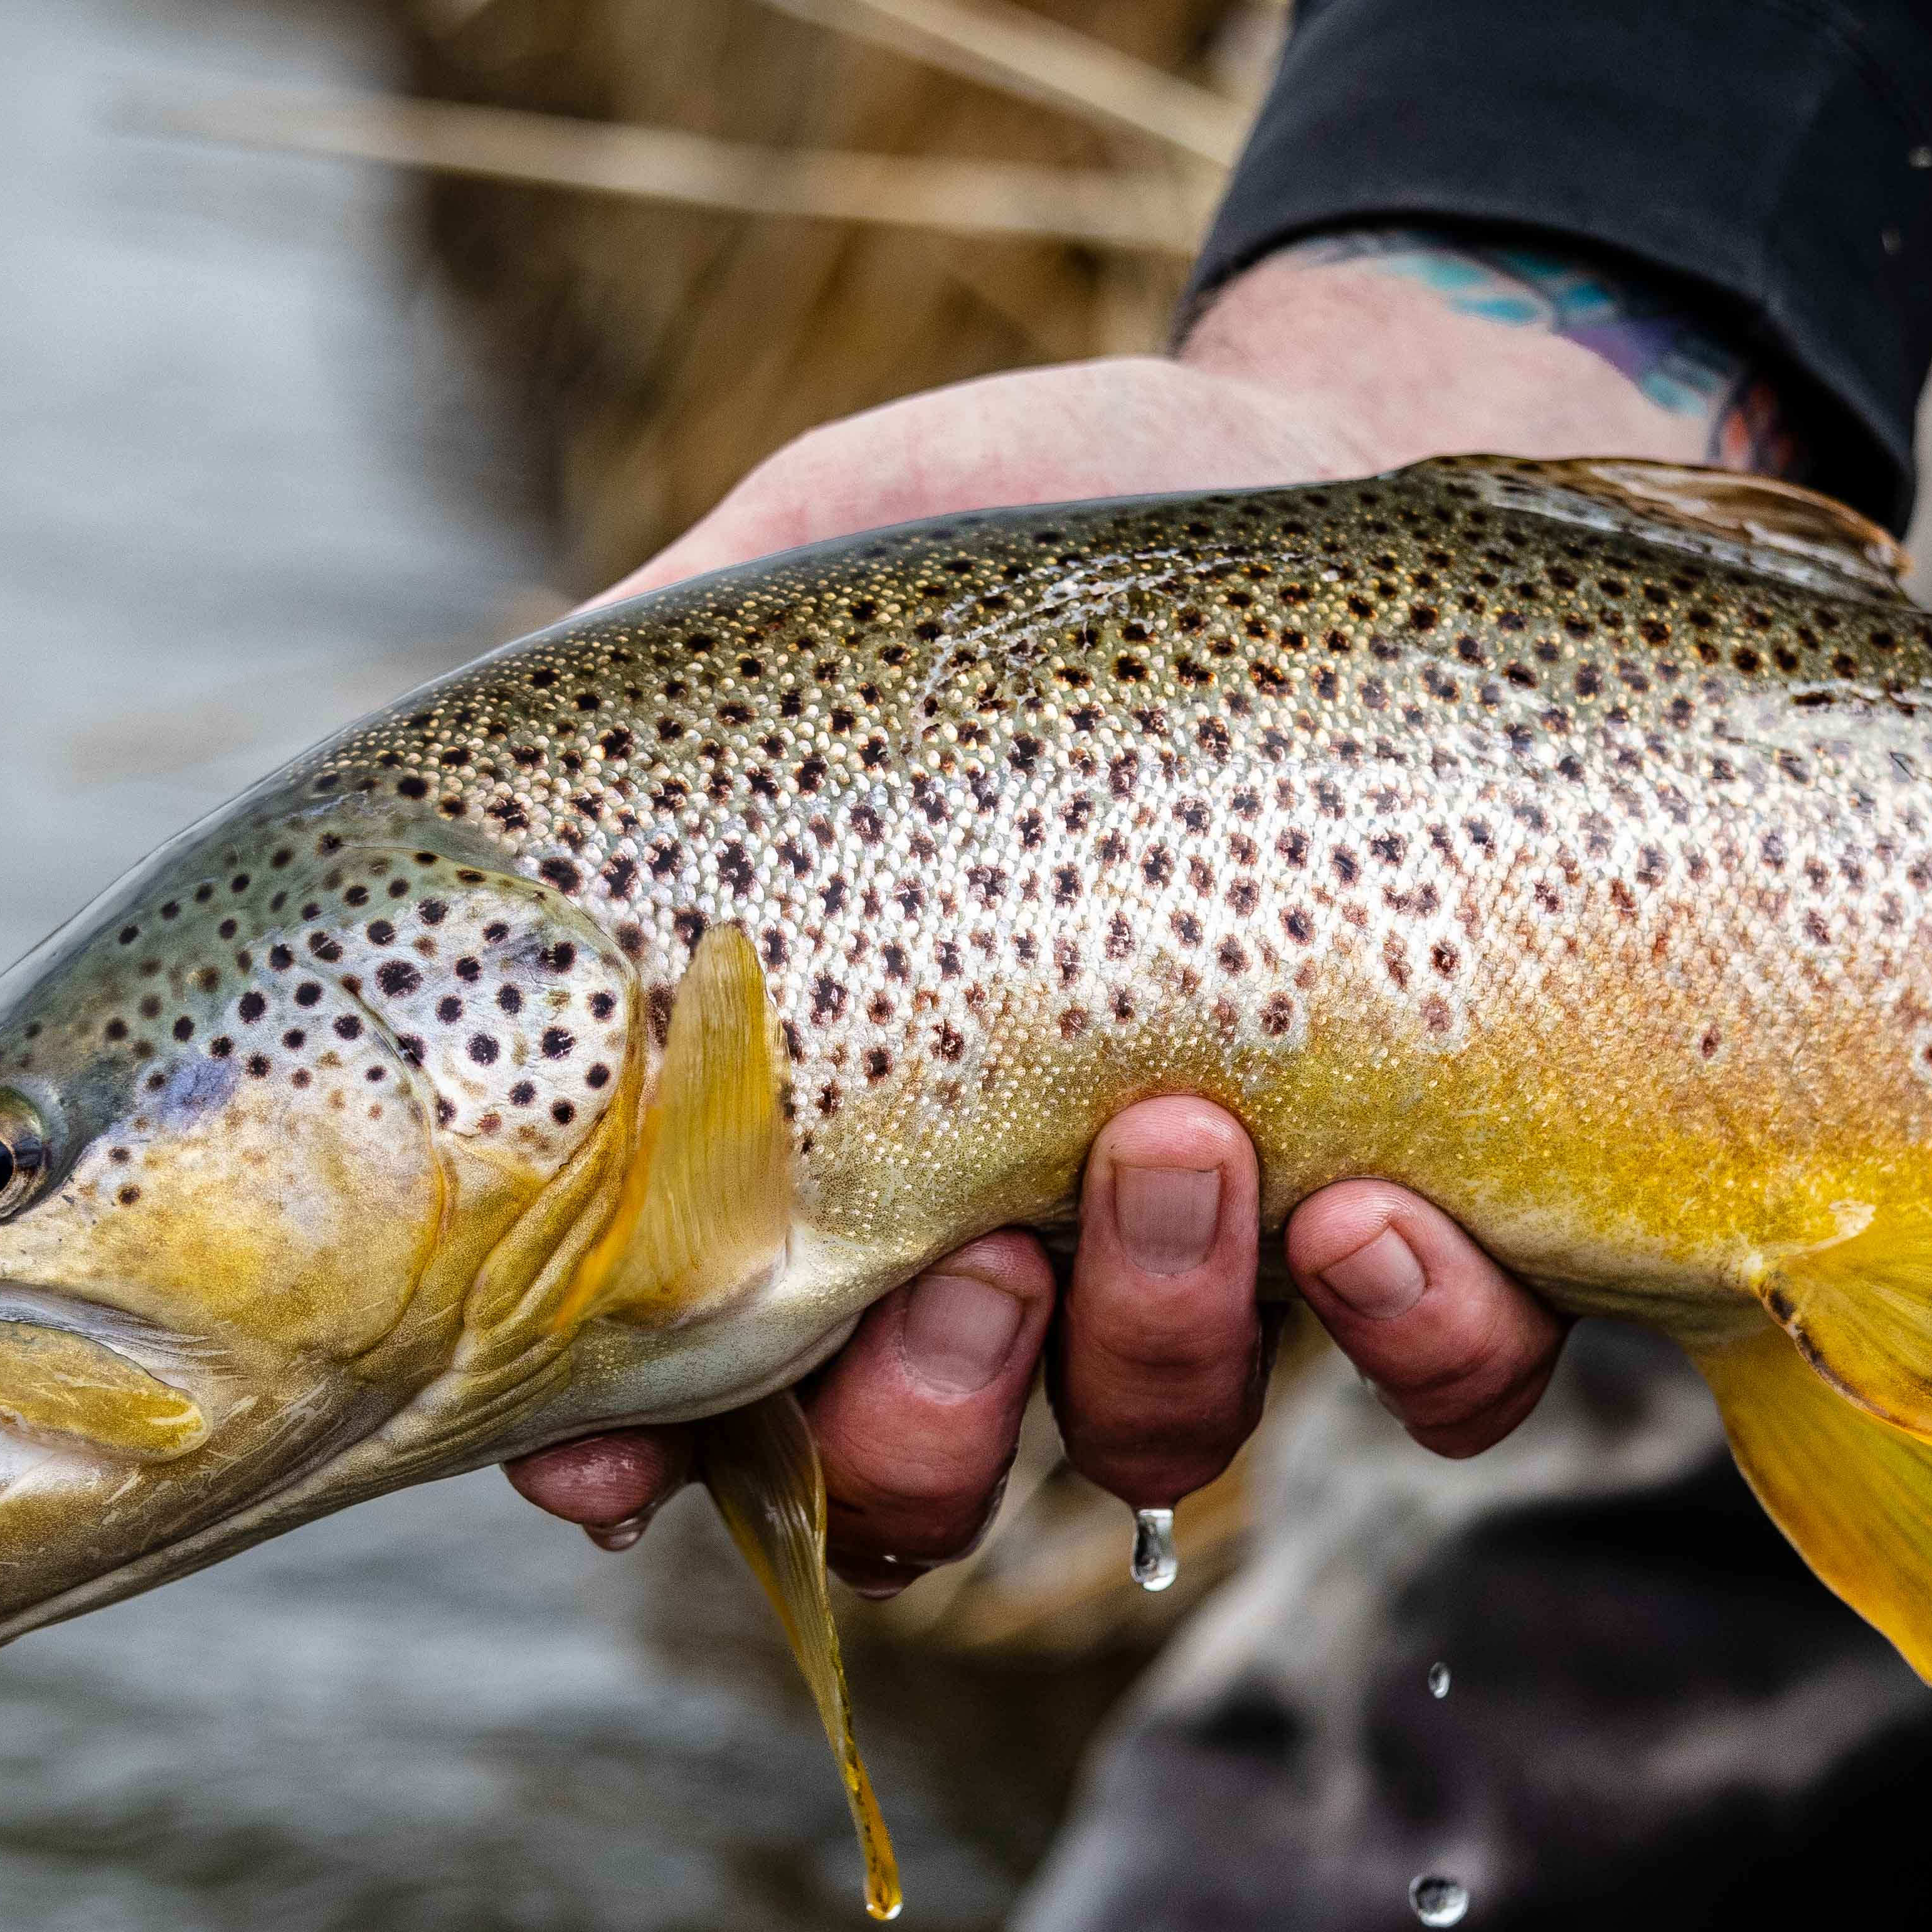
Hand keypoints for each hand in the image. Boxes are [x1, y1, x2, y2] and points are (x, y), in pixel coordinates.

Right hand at [513, 231, 1795, 1569]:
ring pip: (1164, 1438)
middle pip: (923, 1472)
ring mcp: (1243, 1239)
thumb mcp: (799, 573)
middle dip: (921, 1422)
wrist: (1348, 459)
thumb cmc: (1045, 536)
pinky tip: (1381, 1213)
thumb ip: (627, 710)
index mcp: (834, 1128)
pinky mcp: (1468, 1202)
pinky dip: (1417, 1350)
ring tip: (1181, 1142)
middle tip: (971, 1267)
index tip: (614, 1456)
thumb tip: (464, 830)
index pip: (700, 1376)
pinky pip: (1454, 1386)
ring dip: (1153, 1346)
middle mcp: (1020, 1227)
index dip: (638, 1460)